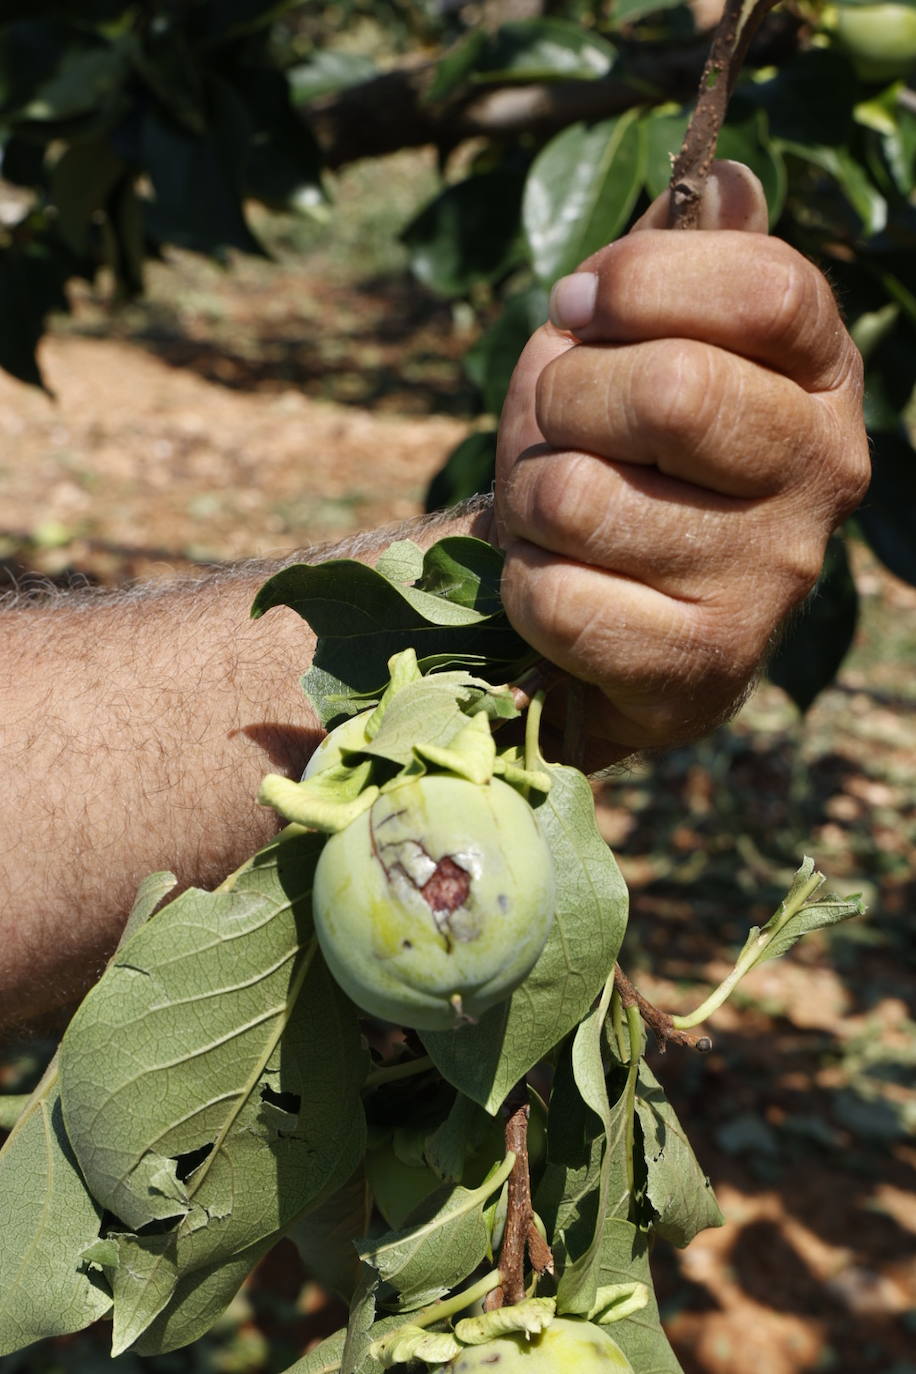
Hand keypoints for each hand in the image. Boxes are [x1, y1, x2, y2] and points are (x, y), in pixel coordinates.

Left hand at [494, 161, 869, 765]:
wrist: (624, 634)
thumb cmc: (623, 466)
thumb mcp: (642, 350)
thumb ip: (675, 272)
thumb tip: (724, 181)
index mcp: (822, 379)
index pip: (765, 287)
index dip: (642, 282)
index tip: (577, 309)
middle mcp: (823, 475)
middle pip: (673, 390)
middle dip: (564, 400)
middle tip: (558, 430)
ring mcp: (771, 581)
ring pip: (580, 498)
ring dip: (528, 501)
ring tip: (555, 519)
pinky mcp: (702, 668)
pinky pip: (555, 597)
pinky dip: (520, 586)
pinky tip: (558, 587)